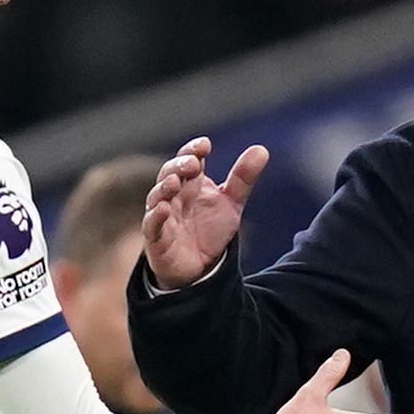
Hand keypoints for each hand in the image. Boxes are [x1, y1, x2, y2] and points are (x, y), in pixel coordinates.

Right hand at [141, 137, 269, 289]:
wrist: (200, 268)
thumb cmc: (209, 230)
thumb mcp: (231, 203)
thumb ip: (243, 178)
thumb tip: (262, 150)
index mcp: (191, 183)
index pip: (187, 159)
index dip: (193, 150)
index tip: (205, 145)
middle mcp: (174, 195)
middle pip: (169, 173)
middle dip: (178, 166)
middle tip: (192, 164)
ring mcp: (163, 215)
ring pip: (156, 196)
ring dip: (164, 188)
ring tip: (175, 182)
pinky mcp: (156, 238)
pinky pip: (151, 225)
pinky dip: (155, 216)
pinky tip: (163, 209)